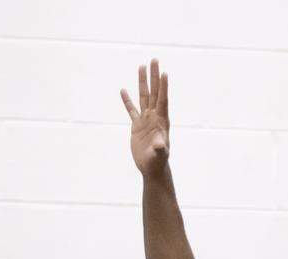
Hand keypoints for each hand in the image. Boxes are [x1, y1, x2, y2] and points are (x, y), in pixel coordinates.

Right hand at [121, 59, 169, 177]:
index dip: (163, 87)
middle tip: (154, 60)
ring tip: (141, 67)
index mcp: (161, 121)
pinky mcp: (136, 126)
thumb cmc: (157, 162)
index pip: (162, 100)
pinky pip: (131, 110)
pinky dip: (127, 100)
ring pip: (143, 97)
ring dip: (142, 82)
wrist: (151, 168)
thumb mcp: (159, 154)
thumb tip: (161, 145)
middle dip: (154, 76)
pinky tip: (123, 90)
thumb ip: (160, 148)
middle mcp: (154, 117)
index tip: (164, 72)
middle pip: (154, 92)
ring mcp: (145, 120)